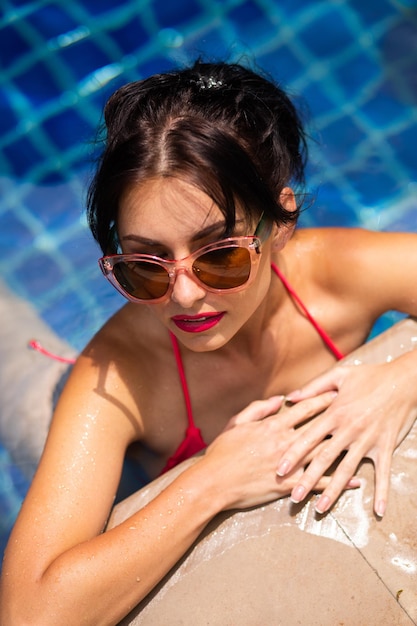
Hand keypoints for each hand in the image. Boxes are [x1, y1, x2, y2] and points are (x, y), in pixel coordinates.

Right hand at [205, 394, 357, 510]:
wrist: (214, 482)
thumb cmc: (223, 452)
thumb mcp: (237, 423)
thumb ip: (258, 409)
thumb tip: (278, 400)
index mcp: (273, 426)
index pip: (304, 409)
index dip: (323, 400)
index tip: (338, 393)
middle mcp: (285, 443)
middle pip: (319, 428)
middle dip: (340, 418)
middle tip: (357, 411)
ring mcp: (289, 466)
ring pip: (322, 454)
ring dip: (344, 447)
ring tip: (362, 441)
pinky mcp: (288, 486)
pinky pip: (317, 483)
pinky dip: (337, 482)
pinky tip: (354, 481)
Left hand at [275, 359, 416, 516]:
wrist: (404, 380)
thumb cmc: (370, 376)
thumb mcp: (339, 375)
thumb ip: (313, 387)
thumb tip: (290, 397)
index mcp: (335, 413)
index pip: (308, 437)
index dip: (293, 454)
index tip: (279, 470)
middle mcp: (349, 429)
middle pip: (324, 458)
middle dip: (307, 479)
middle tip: (293, 498)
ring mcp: (367, 439)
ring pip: (347, 469)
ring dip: (334, 490)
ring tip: (320, 507)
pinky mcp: (386, 446)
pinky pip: (383, 472)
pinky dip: (382, 492)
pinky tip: (378, 511)